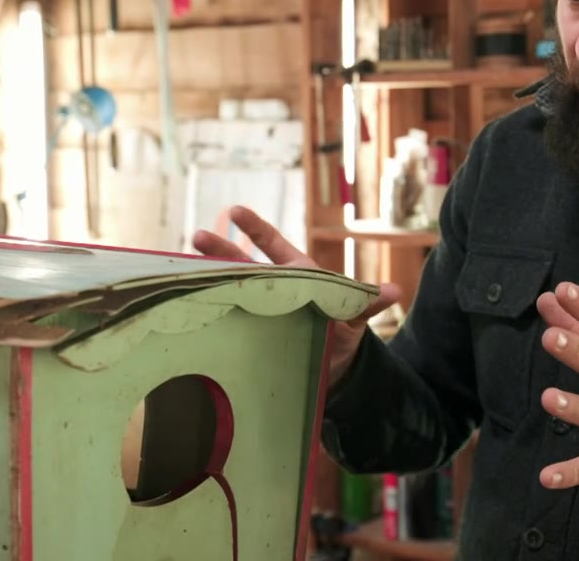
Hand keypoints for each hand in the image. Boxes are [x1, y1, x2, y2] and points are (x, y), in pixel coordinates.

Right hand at [191, 205, 399, 387]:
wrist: (334, 368)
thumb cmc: (343, 332)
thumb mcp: (355, 315)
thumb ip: (367, 301)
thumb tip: (394, 291)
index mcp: (297, 275)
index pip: (275, 247)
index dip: (257, 229)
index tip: (236, 211)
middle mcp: (274, 289)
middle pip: (244, 266)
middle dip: (222, 252)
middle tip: (197, 238)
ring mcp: (261, 311)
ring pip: (232, 291)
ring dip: (210, 282)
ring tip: (184, 274)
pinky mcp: (254, 334)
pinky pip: (232, 322)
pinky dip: (214, 317)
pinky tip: (191, 313)